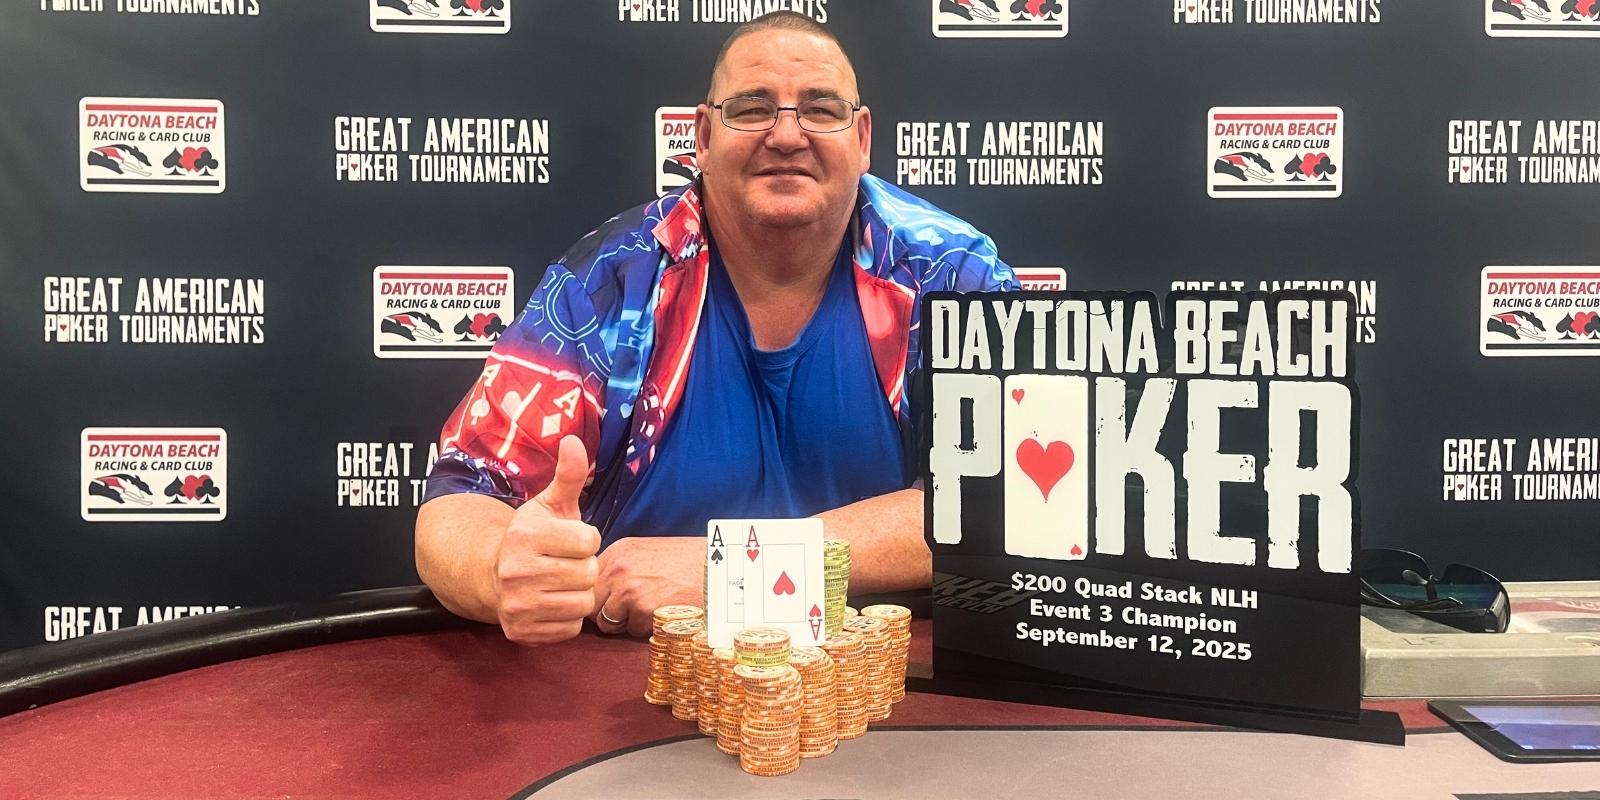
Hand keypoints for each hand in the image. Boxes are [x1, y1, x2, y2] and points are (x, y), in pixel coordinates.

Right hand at [493, 435, 599, 645]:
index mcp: (525, 536)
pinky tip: (552, 603)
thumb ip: (568, 474)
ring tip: (560, 583)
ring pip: (582, 604)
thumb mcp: (549, 504)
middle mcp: (516, 571)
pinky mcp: (521, 632)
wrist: (492, 575)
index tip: (568, 539)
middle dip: (583, 568)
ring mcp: (517, 605)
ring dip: (578, 594)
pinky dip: (567, 618)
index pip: (589, 541)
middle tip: (564, 563)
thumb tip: (572, 439)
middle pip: (587, 574)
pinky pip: (570, 629)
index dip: (585, 540)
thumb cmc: (532, 537)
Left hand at [593, 535, 703, 636]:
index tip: (613, 601)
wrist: (720, 569)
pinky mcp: (642, 609)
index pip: (586, 582)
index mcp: (618, 550)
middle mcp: (618, 568)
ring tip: (651, 609)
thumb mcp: (647, 553)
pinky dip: (645, 628)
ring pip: (607, 622)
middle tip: (629, 611)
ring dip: (625, 623)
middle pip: (590, 603)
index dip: (598, 596)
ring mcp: (628, 589)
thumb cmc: (688, 562)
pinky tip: (664, 613)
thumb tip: (596, 593)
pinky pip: (631, 631)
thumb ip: (620, 568)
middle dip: (605, 612)